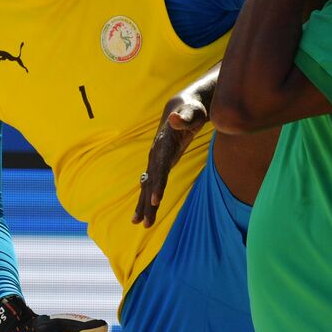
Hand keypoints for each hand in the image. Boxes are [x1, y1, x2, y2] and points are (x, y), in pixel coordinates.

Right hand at [133, 87, 210, 226]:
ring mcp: (156, 159)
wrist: (182, 108)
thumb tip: (175, 118)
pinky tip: (145, 211)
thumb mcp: (193, 111)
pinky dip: (148, 198)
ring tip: (139, 223)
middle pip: (151, 181)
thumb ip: (186, 116)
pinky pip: (152, 183)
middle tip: (145, 222)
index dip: (158, 184)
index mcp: (164, 143)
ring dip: (144, 205)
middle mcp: (156, 153)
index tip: (155, 201)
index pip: (160, 167)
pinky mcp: (159, 163)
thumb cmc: (192, 110)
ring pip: (148, 185)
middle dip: (147, 202)